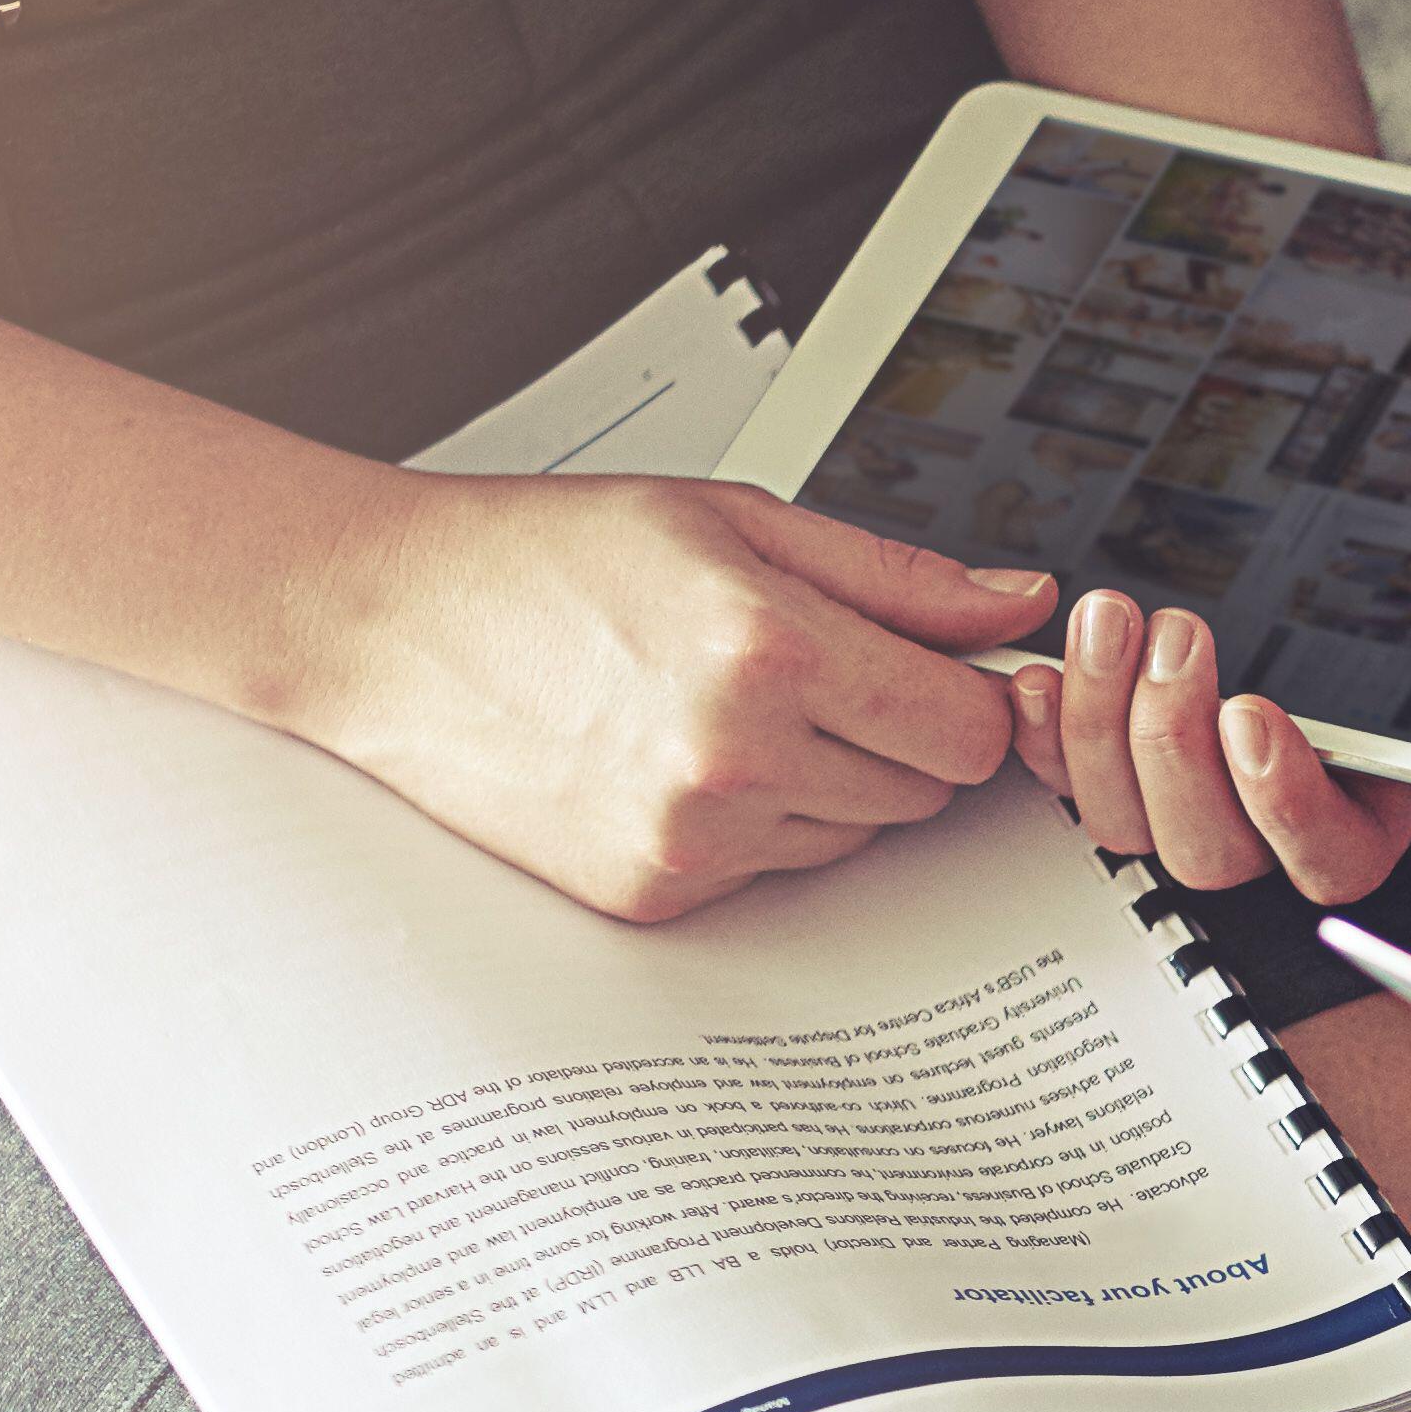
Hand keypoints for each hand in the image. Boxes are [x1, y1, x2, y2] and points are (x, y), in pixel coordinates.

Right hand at [282, 473, 1059, 919]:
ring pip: (856, 835)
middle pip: (925, 789)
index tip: (928, 668)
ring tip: (728, 704)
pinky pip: (775, 871)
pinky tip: (679, 753)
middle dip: (894, 731)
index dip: (963, 694)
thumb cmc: (547, 558)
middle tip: (807, 669)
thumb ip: (897, 576)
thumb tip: (1019, 603)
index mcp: (771, 650)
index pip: (970, 729)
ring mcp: (693, 839)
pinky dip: (756, 821)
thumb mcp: (734, 519)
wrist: (391, 626)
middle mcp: (737, 758)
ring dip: (828, 779)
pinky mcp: (655, 893)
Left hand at [1012, 585, 1410, 907]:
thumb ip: (1393, 674)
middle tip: (1179, 638)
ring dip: (1104, 720)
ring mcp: (1181, 820)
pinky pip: (1066, 790)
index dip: (1283, 802)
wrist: (1314, 635)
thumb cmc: (1359, 655)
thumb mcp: (1397, 660)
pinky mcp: (1115, 786)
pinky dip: (1044, 734)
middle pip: (1206, 851)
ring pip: (1125, 826)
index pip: (1327, 861)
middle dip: (1175, 739)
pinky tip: (1039, 678)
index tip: (1254, 715)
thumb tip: (1383, 658)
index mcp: (1351, 833)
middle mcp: (1261, 846)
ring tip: (1112, 626)